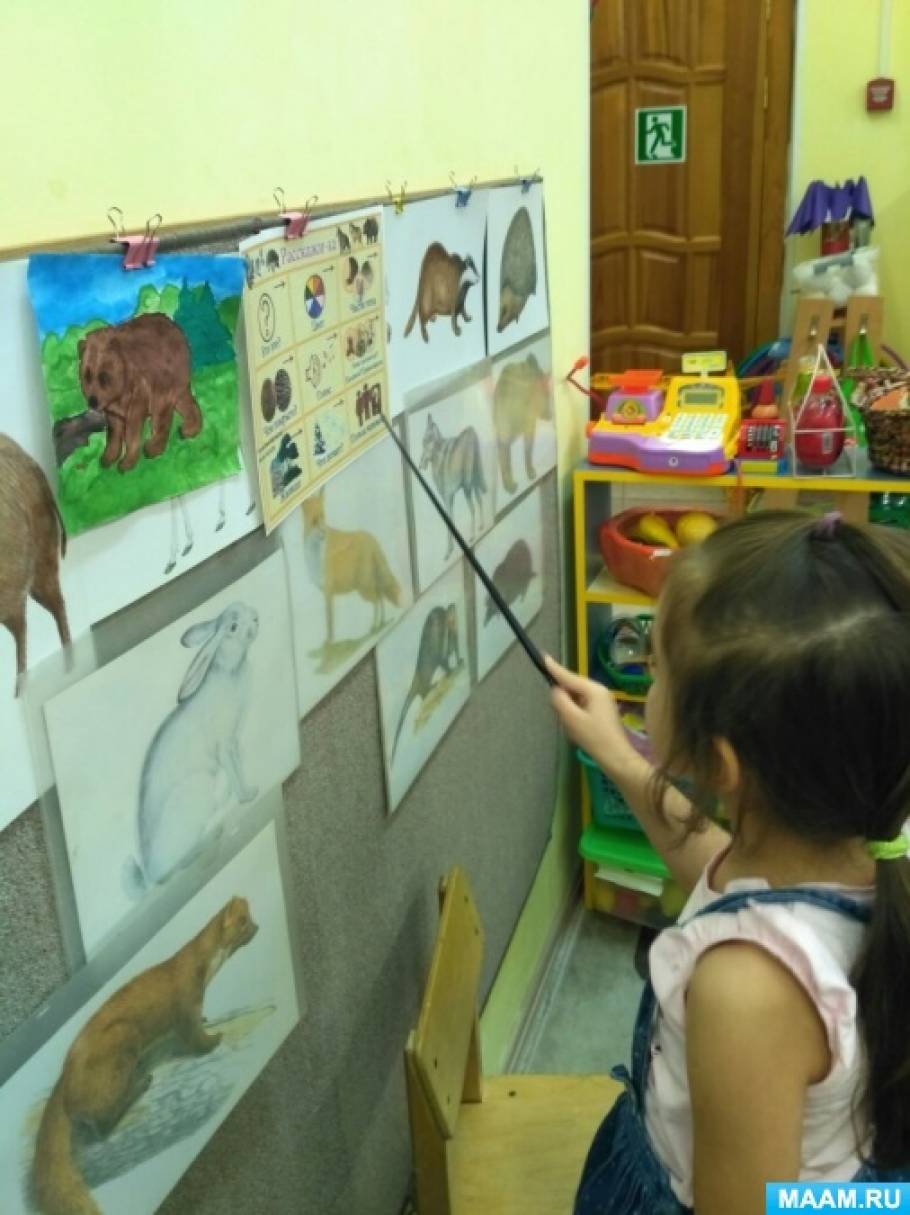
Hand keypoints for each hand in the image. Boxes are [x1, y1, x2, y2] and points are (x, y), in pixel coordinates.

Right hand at [545, 656, 641, 779]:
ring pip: (577, 698)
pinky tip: (578, 728)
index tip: (543, 656)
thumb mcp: (572, 718)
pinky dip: (576, 714)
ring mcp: (603, 701)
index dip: (555, 668)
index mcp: (594, 690)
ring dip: (569, 709)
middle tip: (562, 717)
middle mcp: (600, 691)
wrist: (616, 757)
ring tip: (572, 727)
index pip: (569, 676)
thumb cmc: (594, 738)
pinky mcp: (602, 711)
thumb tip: (555, 690)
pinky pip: (583, 706)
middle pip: (573, 687)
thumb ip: (560, 700)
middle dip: (563, 699)